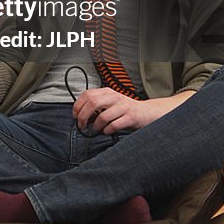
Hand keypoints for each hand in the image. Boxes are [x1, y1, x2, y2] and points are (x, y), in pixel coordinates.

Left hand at [73, 87, 193, 134]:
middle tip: (82, 125)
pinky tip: (107, 131)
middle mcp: (115, 97)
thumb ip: (97, 106)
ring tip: (96, 130)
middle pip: (92, 103)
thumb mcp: (110, 103)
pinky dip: (107, 130)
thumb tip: (80, 115)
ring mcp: (123, 107)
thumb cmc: (126, 110)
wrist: (147, 113)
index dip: (78, 106)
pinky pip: (114, 125)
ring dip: (95, 126)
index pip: (87, 94)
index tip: (75, 115)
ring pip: (102, 116)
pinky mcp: (131, 117)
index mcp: (108, 92)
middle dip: (83, 116)